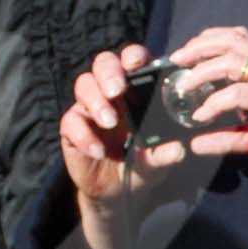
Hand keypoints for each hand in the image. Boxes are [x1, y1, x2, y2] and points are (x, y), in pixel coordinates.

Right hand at [61, 43, 164, 203]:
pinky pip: (71, 121)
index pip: (133, 61)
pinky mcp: (72, 127)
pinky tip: (97, 151)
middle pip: (104, 63)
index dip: (133, 56)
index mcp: (137, 89)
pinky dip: (83, 135)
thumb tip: (176, 150)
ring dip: (96, 101)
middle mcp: (111, 92)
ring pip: (84, 84)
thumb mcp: (157, 162)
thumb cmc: (142, 165)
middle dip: (109, 73)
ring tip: (110, 122)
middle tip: (116, 91)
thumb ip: (165, 155)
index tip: (136, 64)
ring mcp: (89, 107)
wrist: (116, 192)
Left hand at [165, 26, 247, 171]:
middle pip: (234, 40)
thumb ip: (226, 134)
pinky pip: (241, 94)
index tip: (187, 50)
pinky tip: (202, 114)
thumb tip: (195, 143)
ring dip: (204, 70)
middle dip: (200, 45)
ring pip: (235, 60)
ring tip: (185, 86)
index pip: (240, 37)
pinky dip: (216, 102)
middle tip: (177, 59)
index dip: (211, 38)